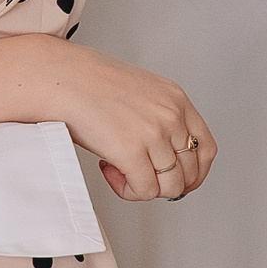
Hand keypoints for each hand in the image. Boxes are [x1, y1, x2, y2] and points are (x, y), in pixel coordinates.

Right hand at [0, 31, 216, 202]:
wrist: (60, 77)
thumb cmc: (90, 84)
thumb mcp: (142, 92)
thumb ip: (160, 119)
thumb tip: (167, 159)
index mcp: (176, 99)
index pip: (206, 148)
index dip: (195, 173)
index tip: (180, 181)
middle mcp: (171, 116)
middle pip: (189, 172)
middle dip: (165, 183)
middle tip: (139, 175)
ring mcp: (154, 134)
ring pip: (169, 187)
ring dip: (143, 187)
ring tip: (120, 170)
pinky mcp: (132, 152)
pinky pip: (144, 190)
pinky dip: (127, 189)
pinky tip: (108, 169)